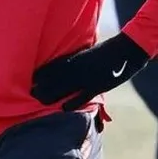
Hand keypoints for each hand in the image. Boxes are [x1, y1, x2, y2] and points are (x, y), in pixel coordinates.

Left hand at [30, 33, 150, 110]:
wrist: (127, 49)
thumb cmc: (108, 50)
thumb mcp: (90, 53)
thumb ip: (78, 60)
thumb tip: (67, 66)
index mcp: (76, 58)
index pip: (53, 66)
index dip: (41, 74)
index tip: (30, 80)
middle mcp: (78, 67)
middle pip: (55, 78)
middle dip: (43, 86)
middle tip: (30, 94)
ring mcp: (88, 76)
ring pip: (65, 87)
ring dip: (52, 94)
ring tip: (40, 101)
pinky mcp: (98, 85)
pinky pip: (82, 95)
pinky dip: (72, 102)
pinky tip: (63, 109)